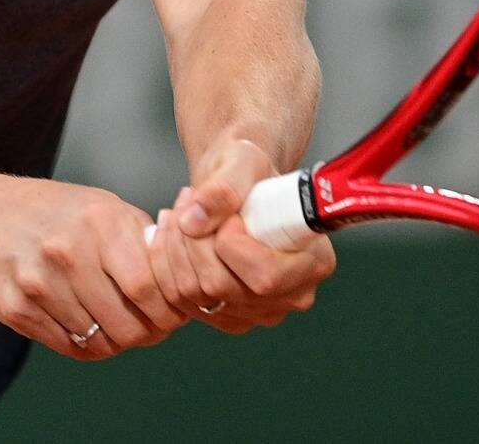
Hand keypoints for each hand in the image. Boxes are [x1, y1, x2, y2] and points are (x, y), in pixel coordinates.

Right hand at [0, 177, 189, 360]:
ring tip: (119, 324)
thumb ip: (147, 242)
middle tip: (151, 328)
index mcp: (99, 223)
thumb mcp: (107, 209)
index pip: (148, 290)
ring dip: (118, 341)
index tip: (173, 315)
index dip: (168, 312)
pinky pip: (69, 347)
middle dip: (147, 334)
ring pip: (99, 342)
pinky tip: (88, 323)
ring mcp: (37, 282)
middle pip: (126, 325)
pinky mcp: (15, 307)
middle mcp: (66, 252)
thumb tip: (189, 282)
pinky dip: (87, 344)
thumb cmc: (62, 214)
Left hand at [145, 137, 335, 333]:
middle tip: (189, 201)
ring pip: (194, 294)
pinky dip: (165, 264)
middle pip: (221, 286)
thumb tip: (194, 221)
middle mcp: (291, 296)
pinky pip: (179, 300)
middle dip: (193, 240)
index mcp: (313, 262)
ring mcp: (258, 312)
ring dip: (174, 248)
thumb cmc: (251, 173)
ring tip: (180, 212)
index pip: (265, 276)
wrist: (237, 188)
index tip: (226, 214)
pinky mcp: (226, 317)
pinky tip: (172, 234)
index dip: (230, 244)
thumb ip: (224, 186)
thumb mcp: (244, 162)